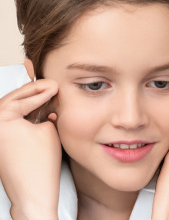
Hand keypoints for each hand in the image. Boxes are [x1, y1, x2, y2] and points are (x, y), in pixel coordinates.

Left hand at [0, 79, 60, 219]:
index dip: (43, 90)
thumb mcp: (48, 129)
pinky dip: (23, 113)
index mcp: (0, 120)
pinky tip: (35, 110)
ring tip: (42, 94)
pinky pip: (10, 121)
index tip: (54, 85)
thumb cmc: (40, 164)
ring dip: (27, 101)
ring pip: (10, 109)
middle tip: (49, 85)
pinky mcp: (0, 144)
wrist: (33, 192)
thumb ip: (47, 113)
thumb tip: (48, 108)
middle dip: (33, 91)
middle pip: (12, 99)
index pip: (24, 99)